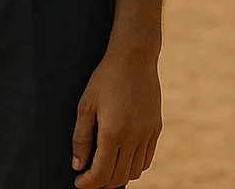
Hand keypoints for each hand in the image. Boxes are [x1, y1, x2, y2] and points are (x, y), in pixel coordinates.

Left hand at [72, 53, 162, 187]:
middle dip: (101, 183)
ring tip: (104, 169)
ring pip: (135, 172)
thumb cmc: (105, 79)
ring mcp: (148, 134)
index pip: (101, 173)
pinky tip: (122, 158)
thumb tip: (77, 165)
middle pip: (119, 177)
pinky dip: (134, 166)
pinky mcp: (156, 129)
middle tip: (88, 178)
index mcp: (113, 132)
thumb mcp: (86, 105)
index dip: (88, 183)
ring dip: (118, 176)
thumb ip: (81, 138)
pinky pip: (147, 159)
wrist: (134, 58)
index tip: (79, 182)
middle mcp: (134, 137)